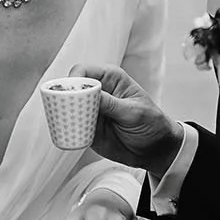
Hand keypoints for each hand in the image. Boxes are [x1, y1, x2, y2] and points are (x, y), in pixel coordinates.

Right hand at [69, 62, 182, 178]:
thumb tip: (89, 95)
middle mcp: (98, 91)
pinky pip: (71, 125)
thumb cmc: (151, 123)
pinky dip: (66, 127)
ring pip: (68, 106)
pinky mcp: (88, 126)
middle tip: (65, 110)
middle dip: (65, 97)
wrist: (156, 149)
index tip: (71, 92)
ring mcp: (91, 109)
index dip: (74, 79)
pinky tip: (67, 132)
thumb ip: (111, 104)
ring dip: (63, 113)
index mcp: (110, 78)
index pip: (85, 71)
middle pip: (72, 88)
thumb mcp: (134, 112)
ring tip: (66, 122)